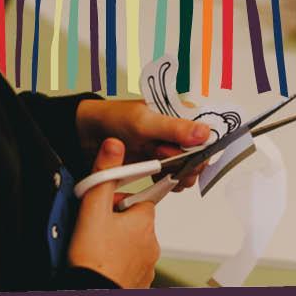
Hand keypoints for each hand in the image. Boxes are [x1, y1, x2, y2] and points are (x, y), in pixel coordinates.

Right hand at [68, 139, 159, 287]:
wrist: (91, 294)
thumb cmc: (92, 260)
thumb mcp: (93, 210)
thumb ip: (103, 175)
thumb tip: (114, 145)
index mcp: (144, 220)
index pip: (139, 197)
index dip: (117, 200)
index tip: (106, 206)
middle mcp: (151, 241)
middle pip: (133, 220)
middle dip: (115, 221)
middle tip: (93, 228)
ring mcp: (147, 263)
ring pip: (132, 242)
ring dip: (116, 242)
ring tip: (95, 248)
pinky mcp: (140, 281)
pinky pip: (130, 264)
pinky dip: (118, 262)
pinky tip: (102, 263)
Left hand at [77, 99, 209, 190]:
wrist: (87, 135)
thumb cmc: (114, 119)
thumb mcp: (144, 122)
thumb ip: (174, 129)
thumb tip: (205, 133)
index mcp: (182, 113)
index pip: (208, 132)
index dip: (202, 147)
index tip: (189, 154)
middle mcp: (180, 131)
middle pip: (201, 154)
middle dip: (188, 162)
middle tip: (165, 159)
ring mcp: (170, 149)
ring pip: (190, 168)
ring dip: (179, 174)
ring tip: (159, 169)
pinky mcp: (160, 164)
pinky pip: (175, 177)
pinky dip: (170, 182)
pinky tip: (160, 179)